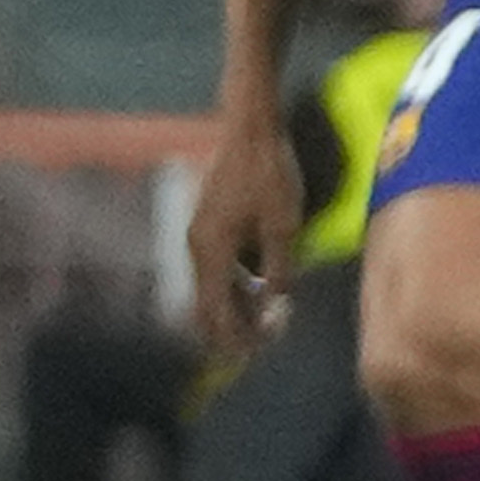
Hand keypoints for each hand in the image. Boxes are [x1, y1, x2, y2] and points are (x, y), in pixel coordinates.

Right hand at [186, 113, 303, 340]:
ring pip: (209, 284)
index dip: (235, 335)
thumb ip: (278, 270)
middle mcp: (196, 245)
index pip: (215, 310)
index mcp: (211, 250)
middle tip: (257, 345)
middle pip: (205, 302)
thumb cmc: (269, 175)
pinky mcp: (207, 222)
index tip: (259, 351)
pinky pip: (214, 266)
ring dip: (231, 306)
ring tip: (261, 320)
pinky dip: (231, 285)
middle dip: (229, 326)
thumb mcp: (283, 227)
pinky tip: (255, 287)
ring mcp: (198, 232)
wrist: (249, 129)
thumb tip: (276, 305)